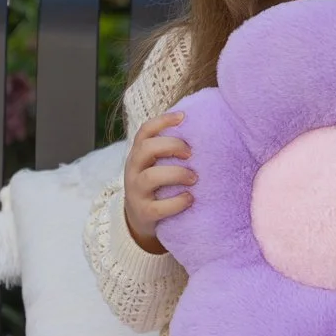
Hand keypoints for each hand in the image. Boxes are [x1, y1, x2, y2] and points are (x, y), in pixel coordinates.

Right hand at [123, 111, 194, 253]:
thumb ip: (170, 150)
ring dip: (176, 174)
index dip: (163, 121)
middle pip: (146, 149)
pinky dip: (177, 202)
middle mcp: (133, 169)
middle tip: (191, 153)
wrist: (140, 217)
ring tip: (194, 178)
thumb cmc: (157, 184)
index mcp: (138, 154)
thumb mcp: (157, 163)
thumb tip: (202, 129)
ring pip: (151, 177)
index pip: (145, 131)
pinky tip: (190, 198)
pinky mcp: (143, 212)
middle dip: (171, 146)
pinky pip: (158, 207)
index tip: (183, 118)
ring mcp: (136, 191)